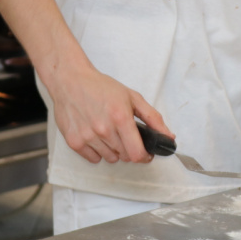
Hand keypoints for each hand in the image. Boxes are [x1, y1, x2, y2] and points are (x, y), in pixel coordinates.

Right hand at [48, 63, 171, 164]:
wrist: (70, 80)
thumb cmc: (101, 87)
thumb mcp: (132, 97)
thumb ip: (153, 118)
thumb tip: (169, 136)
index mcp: (120, 117)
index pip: (136, 154)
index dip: (145, 156)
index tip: (145, 153)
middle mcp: (103, 129)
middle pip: (125, 157)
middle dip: (129, 148)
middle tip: (124, 134)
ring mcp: (87, 137)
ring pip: (110, 158)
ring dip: (113, 150)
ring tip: (108, 131)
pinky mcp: (74, 142)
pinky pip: (93, 159)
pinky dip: (97, 151)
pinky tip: (95, 135)